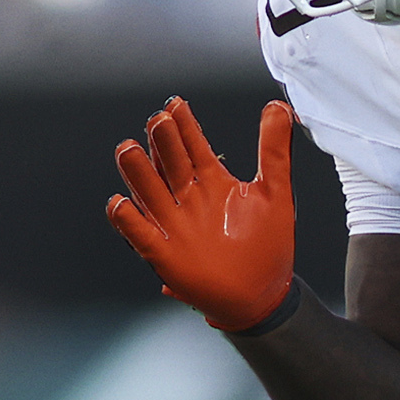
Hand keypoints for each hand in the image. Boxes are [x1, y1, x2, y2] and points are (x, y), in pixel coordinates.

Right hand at [106, 97, 299, 333]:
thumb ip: (275, 150)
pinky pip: (140, 234)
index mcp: (211, 182)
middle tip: (159, 122)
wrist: (261, 295)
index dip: (185, 126)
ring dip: (138, 173)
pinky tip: (121, 204)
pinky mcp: (164, 254)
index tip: (176, 105)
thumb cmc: (268, 246)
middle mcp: (188, 199)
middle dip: (163, 143)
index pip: (193, 147)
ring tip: (129, 150)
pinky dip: (128, 220)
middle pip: (169, 164)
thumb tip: (278, 107)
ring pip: (149, 193)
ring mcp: (174, 224)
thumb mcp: (276, 193)